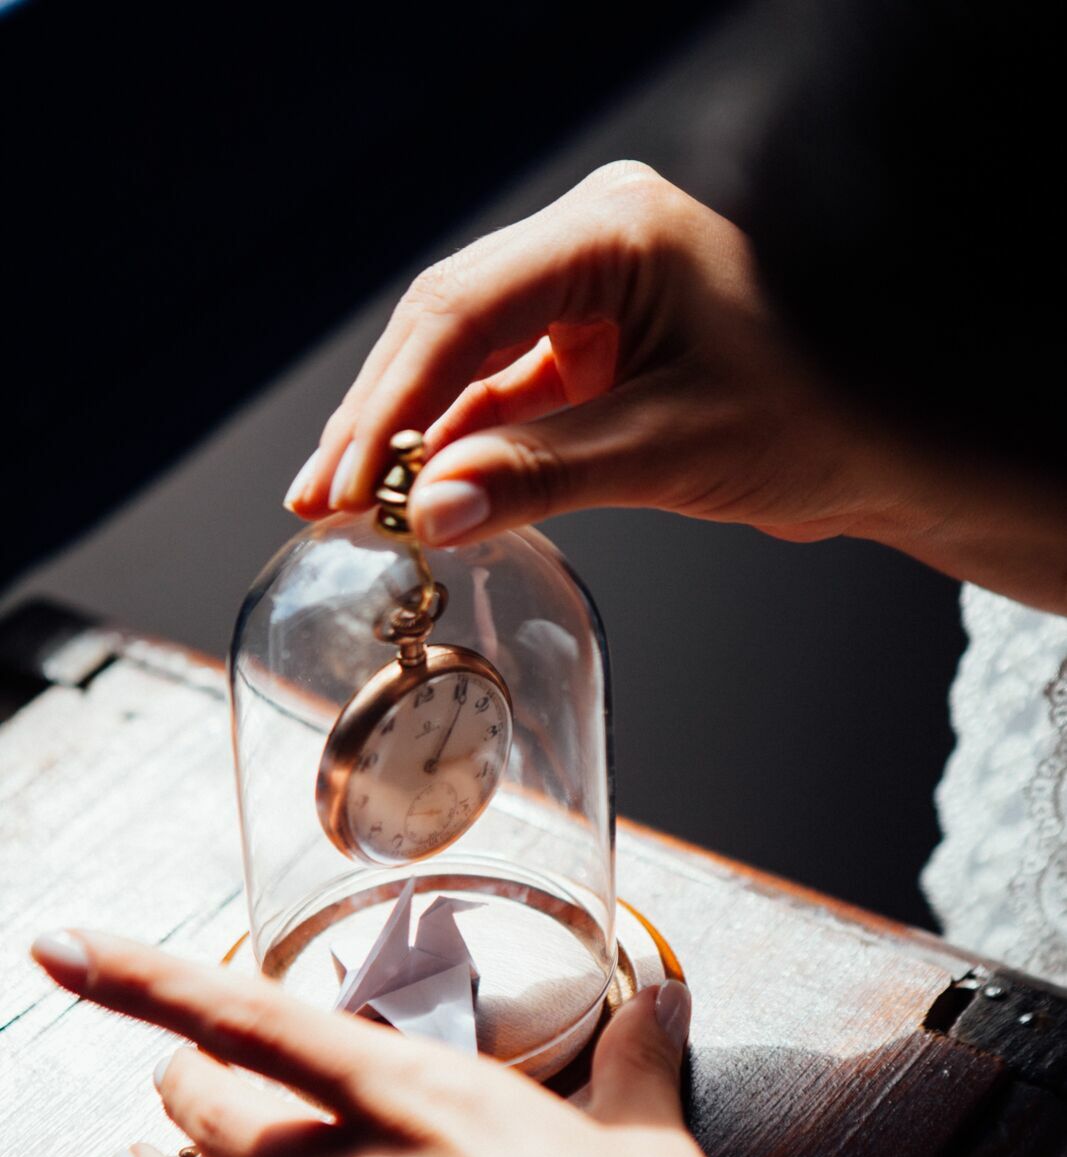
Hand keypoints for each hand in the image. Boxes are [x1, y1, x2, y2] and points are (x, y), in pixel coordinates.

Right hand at [283, 159, 1066, 614]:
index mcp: (614, 230)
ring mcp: (584, 297)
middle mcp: (589, 246)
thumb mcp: (671, 451)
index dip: (393, 400)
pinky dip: (459, 448)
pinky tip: (416, 494)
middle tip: (321, 498)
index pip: (465, 306)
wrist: (876, 452)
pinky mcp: (586, 350)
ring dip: (410, 437)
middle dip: (383, 418)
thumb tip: (429, 512)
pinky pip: (501, 395)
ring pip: (464, 362)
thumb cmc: (810, 425)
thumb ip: (544, 475)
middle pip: (446, 325)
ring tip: (347, 506)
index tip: (347, 482)